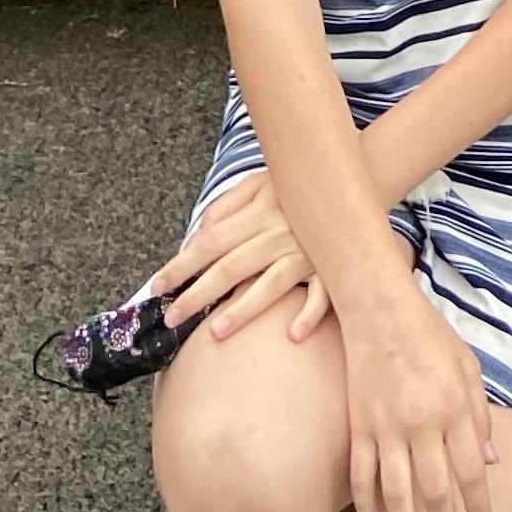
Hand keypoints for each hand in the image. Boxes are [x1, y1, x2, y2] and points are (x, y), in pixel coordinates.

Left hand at [145, 171, 324, 347]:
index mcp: (259, 210)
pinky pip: (323, 293)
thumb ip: (224, 208)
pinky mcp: (332, 266)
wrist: (354, 176)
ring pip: (272, 283)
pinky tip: (293, 334)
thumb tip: (195, 239)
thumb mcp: (257, 184)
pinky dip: (310, 313)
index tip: (157, 287)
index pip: (211, 241)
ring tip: (215, 332)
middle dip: (198, 294)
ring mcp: (307, 250)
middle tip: (172, 318)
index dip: (182, 264)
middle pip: (233, 266)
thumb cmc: (295, 186)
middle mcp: (280, 231)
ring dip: (243, 308)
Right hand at [340, 275, 497, 511]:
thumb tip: (490, 462)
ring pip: (396, 493)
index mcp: (453, 407)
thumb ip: (480, 415)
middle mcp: (421, 422)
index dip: (479, 505)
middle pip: (436, 490)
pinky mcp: (358, 426)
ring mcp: (386, 427)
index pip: (471, 472)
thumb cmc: (429, 335)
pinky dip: (366, 507)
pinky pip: (361, 477)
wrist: (379, 309)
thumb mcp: (468, 367)